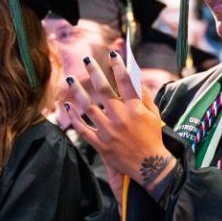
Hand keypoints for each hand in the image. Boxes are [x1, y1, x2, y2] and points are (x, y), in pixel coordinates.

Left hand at [67, 51, 172, 199]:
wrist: (149, 166)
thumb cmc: (153, 138)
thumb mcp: (154, 115)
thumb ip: (145, 96)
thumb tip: (136, 78)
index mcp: (135, 109)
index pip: (126, 82)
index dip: (118, 66)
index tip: (112, 54)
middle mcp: (120, 118)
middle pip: (104, 90)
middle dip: (94, 72)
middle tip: (87, 60)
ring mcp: (108, 131)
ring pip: (89, 107)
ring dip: (78, 92)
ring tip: (70, 80)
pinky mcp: (100, 144)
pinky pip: (83, 129)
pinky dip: (74, 117)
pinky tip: (67, 106)